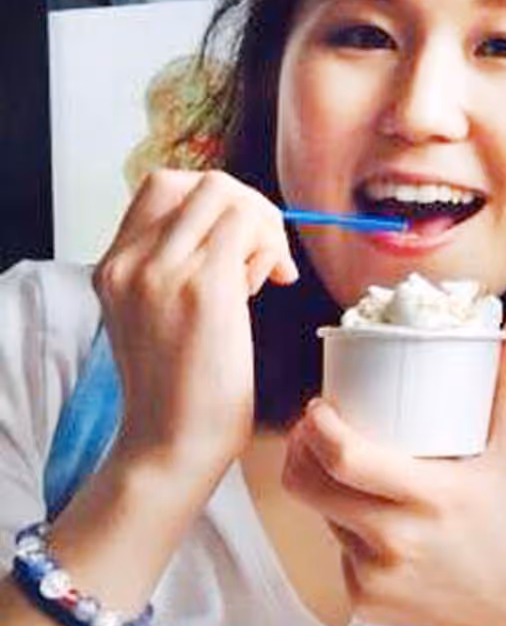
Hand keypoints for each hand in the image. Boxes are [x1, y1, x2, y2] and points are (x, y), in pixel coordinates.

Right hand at [92, 170, 297, 489]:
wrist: (172, 443)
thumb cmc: (182, 386)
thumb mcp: (158, 312)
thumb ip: (178, 264)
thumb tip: (235, 220)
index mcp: (113, 267)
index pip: (164, 186)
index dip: (214, 199)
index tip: (239, 238)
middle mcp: (129, 263)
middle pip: (201, 181)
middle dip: (248, 204)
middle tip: (265, 251)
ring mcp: (161, 271)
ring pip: (228, 195)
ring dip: (262, 226)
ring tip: (264, 274)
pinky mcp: (202, 287)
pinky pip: (247, 226)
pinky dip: (270, 245)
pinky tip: (272, 283)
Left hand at [282, 316, 505, 625]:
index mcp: (433, 497)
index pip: (347, 459)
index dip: (319, 428)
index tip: (319, 405)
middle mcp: (396, 542)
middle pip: (311, 487)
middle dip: (302, 451)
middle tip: (314, 427)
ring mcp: (375, 577)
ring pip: (324, 516)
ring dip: (327, 487)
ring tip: (352, 466)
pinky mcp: (366, 603)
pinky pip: (340, 550)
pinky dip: (350, 528)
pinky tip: (379, 519)